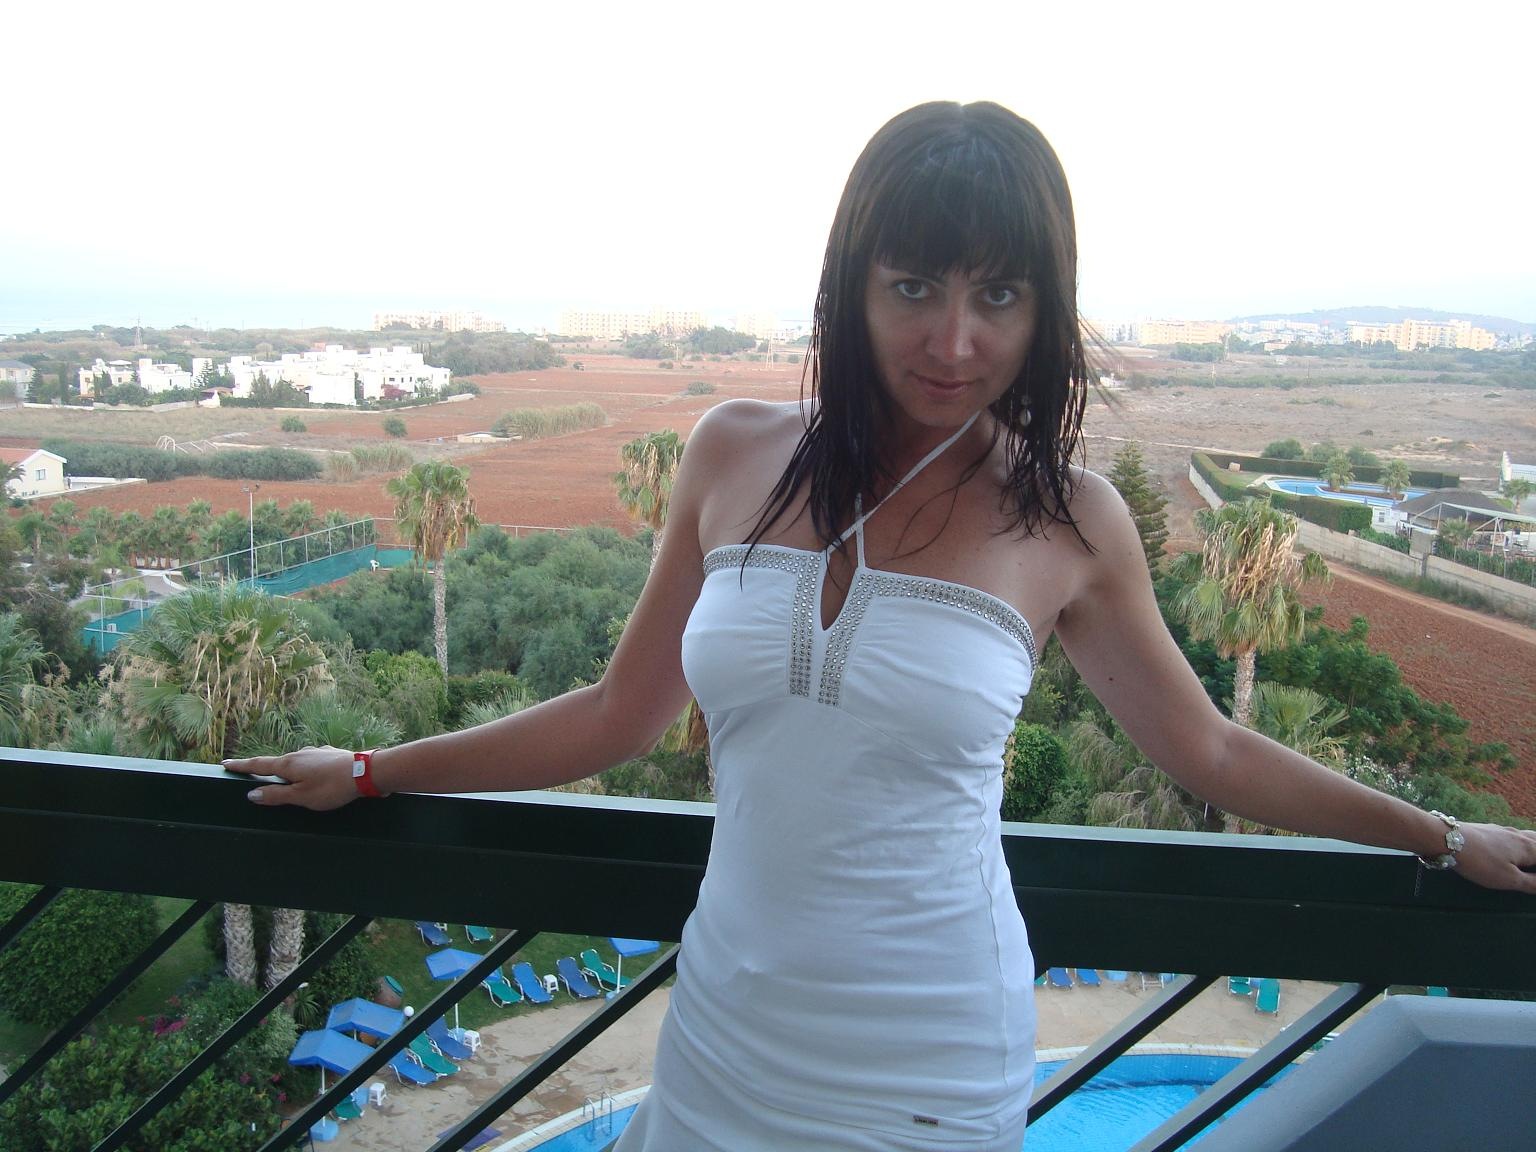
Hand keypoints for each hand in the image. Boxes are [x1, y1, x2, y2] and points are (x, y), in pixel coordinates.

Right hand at [222, 746, 358, 810]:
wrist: (367, 772)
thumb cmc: (332, 787)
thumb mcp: (301, 797)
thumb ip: (276, 796)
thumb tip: (252, 794)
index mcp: (289, 764)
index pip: (259, 765)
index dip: (241, 766)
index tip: (225, 763)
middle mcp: (300, 753)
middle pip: (276, 762)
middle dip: (263, 768)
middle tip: (250, 772)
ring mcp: (316, 752)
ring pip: (295, 762)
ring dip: (286, 770)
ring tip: (281, 779)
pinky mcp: (330, 755)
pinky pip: (310, 763)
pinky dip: (303, 769)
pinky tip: (310, 775)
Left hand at [1453, 823, 1535, 892]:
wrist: (1447, 838)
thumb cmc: (1481, 862)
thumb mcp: (1510, 879)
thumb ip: (1533, 883)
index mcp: (1528, 848)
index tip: (1532, 879)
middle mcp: (1518, 835)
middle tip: (1533, 862)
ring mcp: (1501, 830)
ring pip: (1524, 835)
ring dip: (1532, 843)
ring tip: (1529, 854)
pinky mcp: (1486, 829)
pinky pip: (1510, 834)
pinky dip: (1517, 840)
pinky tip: (1508, 845)